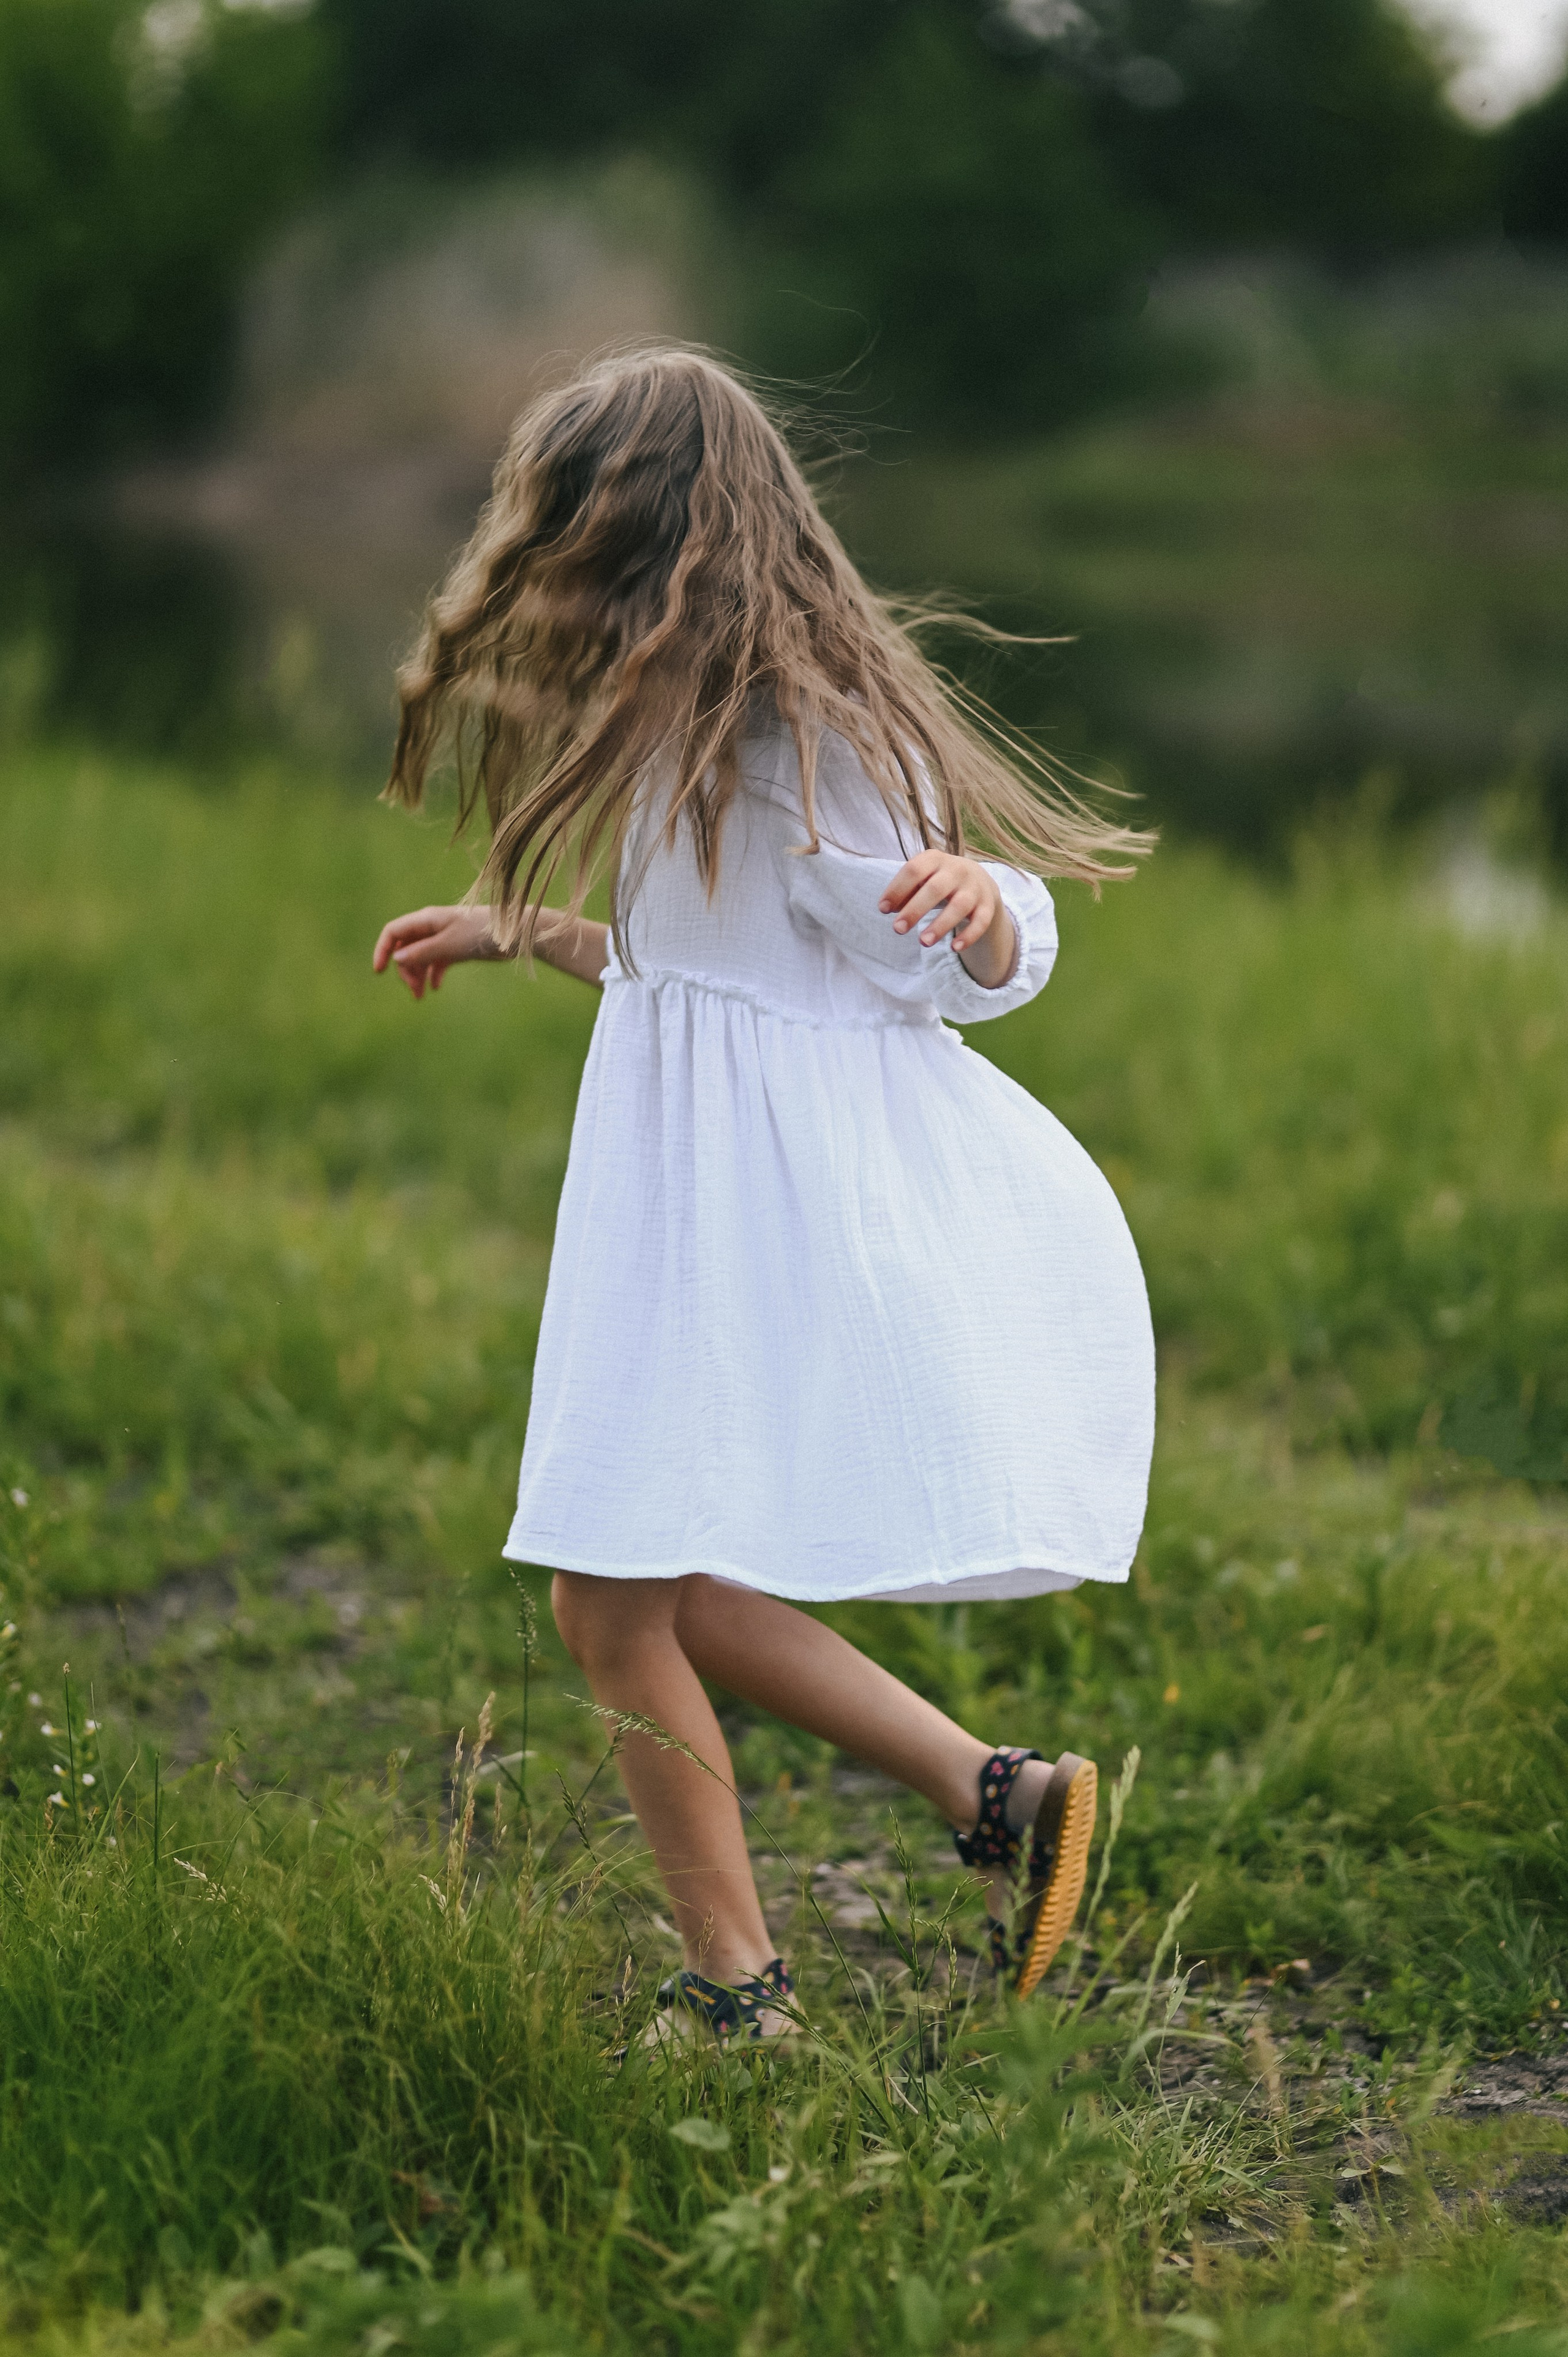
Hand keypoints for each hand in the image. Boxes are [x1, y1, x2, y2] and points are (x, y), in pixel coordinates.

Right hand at [372, 904, 497, 999]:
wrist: (515, 934)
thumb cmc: (481, 934)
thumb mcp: (448, 945)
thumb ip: (422, 952)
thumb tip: (397, 959)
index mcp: (426, 919)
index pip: (393, 931)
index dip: (383, 950)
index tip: (379, 971)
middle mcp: (432, 927)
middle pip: (406, 947)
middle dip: (406, 970)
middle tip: (415, 991)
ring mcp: (444, 937)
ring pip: (421, 956)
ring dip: (418, 975)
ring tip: (422, 995)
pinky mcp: (456, 947)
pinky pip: (437, 961)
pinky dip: (434, 974)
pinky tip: (436, 988)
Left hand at [879, 851, 1015, 987]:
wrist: (978, 879)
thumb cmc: (938, 881)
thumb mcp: (921, 880)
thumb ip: (905, 892)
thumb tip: (887, 908)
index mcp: (935, 859)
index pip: (914, 870)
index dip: (897, 889)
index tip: (883, 909)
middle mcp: (957, 870)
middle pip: (935, 889)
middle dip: (915, 910)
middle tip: (897, 929)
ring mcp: (974, 888)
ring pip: (959, 906)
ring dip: (940, 925)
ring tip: (923, 942)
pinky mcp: (988, 906)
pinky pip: (981, 922)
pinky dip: (969, 935)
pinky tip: (954, 948)